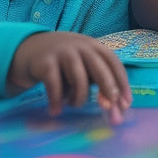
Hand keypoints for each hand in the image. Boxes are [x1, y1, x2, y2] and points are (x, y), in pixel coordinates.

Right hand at [8, 31, 131, 122]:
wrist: (31, 48)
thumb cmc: (65, 61)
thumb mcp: (83, 63)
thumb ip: (96, 79)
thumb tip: (113, 106)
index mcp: (95, 46)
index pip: (114, 63)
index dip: (122, 83)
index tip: (126, 104)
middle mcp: (81, 47)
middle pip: (100, 69)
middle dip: (107, 90)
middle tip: (108, 108)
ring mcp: (63, 53)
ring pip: (79, 80)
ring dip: (78, 99)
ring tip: (73, 105)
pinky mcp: (45, 63)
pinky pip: (55, 86)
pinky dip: (57, 101)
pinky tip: (55, 110)